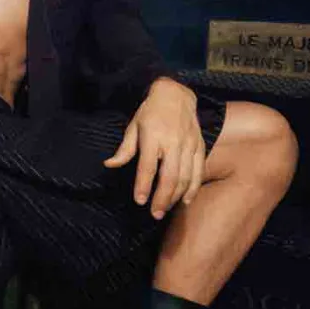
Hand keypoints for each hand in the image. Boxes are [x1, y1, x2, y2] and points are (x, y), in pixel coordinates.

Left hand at [103, 78, 203, 219]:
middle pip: (169, 176)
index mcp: (153, 137)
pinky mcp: (200, 146)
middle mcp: (173, 142)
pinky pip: (199, 170)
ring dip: (176, 196)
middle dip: (162, 198)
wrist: (176, 94)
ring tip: (165, 209)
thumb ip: (124, 149)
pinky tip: (185, 200)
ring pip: (185, 177)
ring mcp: (189, 145)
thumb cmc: (150, 112)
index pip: (147, 166)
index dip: (143, 185)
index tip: (140, 201)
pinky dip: (193, 187)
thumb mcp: (133, 126)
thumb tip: (110, 164)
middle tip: (154, 214)